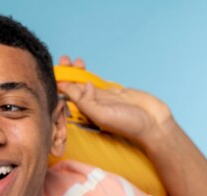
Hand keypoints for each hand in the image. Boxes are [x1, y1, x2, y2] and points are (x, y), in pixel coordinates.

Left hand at [57, 55, 174, 148]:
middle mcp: (92, 104)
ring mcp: (102, 97)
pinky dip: (88, 74)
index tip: (54, 70)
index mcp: (86, 112)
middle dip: (67, 74)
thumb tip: (83, 85)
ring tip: (70, 60)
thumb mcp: (103, 116)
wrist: (153, 122)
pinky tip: (82, 67)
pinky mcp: (113, 92)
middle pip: (74, 87)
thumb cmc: (128, 124)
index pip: (68, 96)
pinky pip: (96, 81)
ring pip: (84, 82)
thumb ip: (88, 102)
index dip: (60, 83)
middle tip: (63, 60)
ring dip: (75, 72)